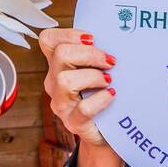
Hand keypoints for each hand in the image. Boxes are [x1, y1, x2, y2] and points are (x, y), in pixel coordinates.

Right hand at [39, 29, 124, 166]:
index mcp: (58, 66)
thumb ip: (99, 54)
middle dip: (90, 54)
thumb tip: (120, 35)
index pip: (48, 40)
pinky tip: (112, 95)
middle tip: (110, 62)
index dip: (69, 34)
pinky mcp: (74, 123)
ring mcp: (62, 105)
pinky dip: (100, 100)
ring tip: (109, 81)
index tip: (93, 38)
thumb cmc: (106, 94)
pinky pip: (83, 109)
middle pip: (60, 55)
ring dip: (93, 77)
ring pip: (65, 81)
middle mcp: (54, 83)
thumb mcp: (99, 69)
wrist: (111, 132)